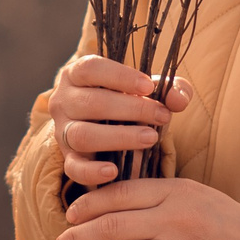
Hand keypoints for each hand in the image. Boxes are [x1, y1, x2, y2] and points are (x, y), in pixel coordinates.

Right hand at [49, 53, 195, 189]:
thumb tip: (177, 100)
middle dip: (131, 110)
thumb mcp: (153, 91)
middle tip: (162, 115)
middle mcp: (63, 101)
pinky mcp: (68, 159)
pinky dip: (92, 172)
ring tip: (151, 138)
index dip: (120, 76)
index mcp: (78, 75)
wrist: (114, 131)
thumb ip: (172, 89)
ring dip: (119, 137)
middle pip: (91, 103)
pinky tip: (114, 171)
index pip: (91, 68)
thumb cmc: (132, 102)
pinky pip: (74, 168)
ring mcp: (62, 131)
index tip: (149, 87)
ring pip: (82, 135)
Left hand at [50, 178, 239, 239]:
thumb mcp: (193, 194)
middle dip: (76, 238)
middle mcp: (173, 218)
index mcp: (173, 191)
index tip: (69, 216)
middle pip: (112, 226)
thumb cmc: (226, 222)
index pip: (119, 194)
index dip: (88, 205)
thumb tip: (110, 202)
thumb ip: (156, 194)